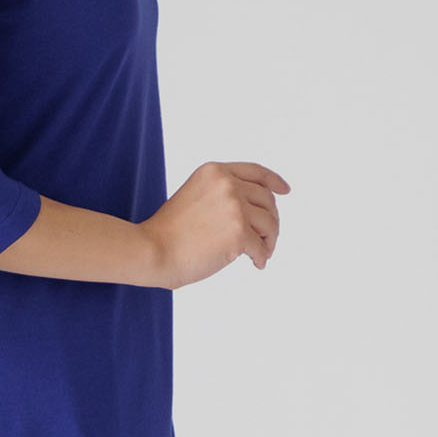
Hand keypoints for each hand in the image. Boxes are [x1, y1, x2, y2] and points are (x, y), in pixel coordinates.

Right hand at [140, 161, 289, 288]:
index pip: (255, 172)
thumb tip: (253, 215)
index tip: (285, 190)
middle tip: (266, 238)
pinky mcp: (238, 233)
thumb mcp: (194, 198)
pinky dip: (261, 257)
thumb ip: (220, 197)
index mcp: (215, 172)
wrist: (152, 250)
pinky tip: (256, 264)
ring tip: (261, 253)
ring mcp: (235, 207)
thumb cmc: (166, 234)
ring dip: (268, 240)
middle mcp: (228, 184)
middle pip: (267, 200)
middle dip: (270, 220)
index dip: (274, 181)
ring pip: (269, 223)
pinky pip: (261, 247)